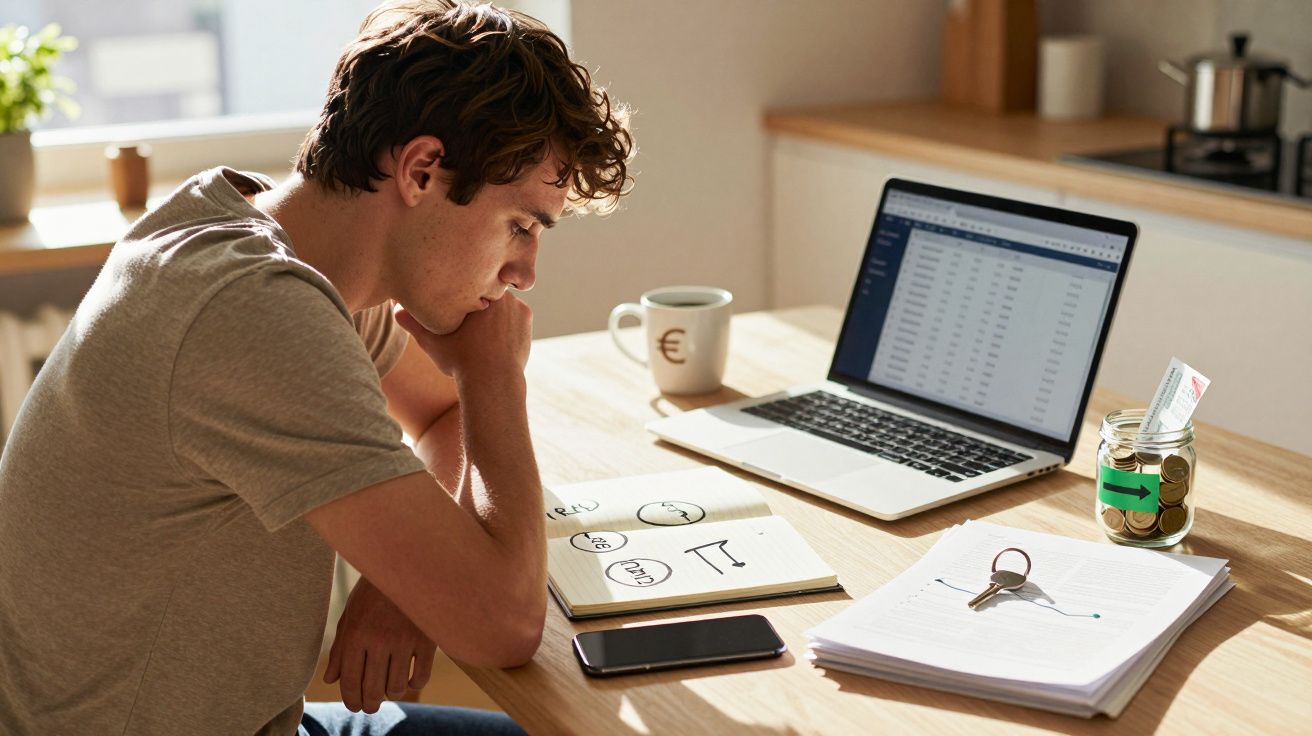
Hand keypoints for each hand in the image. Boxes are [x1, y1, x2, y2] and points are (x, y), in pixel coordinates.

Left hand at [325, 576, 435, 712]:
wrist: (405, 564)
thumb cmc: (373, 590)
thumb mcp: (350, 615)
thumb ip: (340, 649)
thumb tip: (331, 680)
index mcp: (356, 634)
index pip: (350, 681)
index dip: (351, 699)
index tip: (355, 706)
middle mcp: (378, 640)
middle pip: (372, 689)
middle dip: (369, 704)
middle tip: (371, 706)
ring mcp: (404, 641)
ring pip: (397, 686)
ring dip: (391, 693)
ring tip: (390, 690)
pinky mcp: (426, 639)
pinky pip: (421, 676)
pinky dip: (414, 683)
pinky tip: (410, 679)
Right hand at [395, 294, 531, 383]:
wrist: (493, 381)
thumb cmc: (460, 360)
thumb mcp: (432, 341)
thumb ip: (414, 324)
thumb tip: (394, 310)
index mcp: (477, 290)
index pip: (467, 284)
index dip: (460, 294)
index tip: (453, 307)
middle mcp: (499, 291)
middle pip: (484, 291)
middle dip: (476, 302)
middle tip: (466, 320)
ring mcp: (517, 304)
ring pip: (499, 302)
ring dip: (492, 312)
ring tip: (481, 330)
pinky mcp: (527, 319)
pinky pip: (514, 314)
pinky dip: (506, 322)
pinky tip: (495, 336)